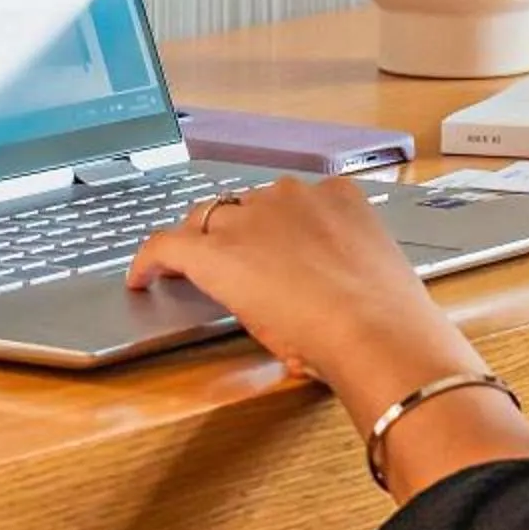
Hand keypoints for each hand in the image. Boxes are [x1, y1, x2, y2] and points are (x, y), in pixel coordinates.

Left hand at [125, 181, 528, 491]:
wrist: (375, 332)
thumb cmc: (386, 318)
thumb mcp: (371, 274)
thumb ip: (345, 267)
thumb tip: (329, 295)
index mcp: (336, 196)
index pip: (288, 203)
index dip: (269, 228)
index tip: (264, 246)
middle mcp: (289, 196)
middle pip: (244, 207)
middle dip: (235, 234)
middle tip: (232, 267)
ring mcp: (249, 220)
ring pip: (206, 223)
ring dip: (203, 247)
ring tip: (190, 272)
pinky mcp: (213, 251)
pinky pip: (165, 245)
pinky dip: (149, 260)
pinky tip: (142, 277)